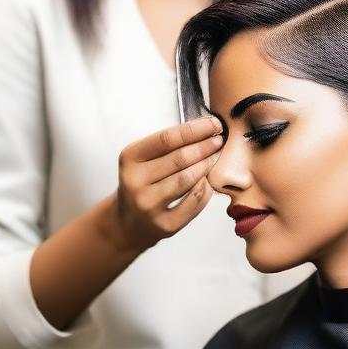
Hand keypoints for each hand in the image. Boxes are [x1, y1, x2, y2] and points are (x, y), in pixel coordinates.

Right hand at [109, 115, 223, 252]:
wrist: (128, 222)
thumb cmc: (142, 182)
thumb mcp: (143, 159)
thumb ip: (168, 145)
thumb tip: (206, 128)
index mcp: (129, 158)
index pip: (167, 138)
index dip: (195, 129)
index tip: (214, 123)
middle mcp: (135, 182)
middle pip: (180, 158)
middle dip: (205, 145)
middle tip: (219, 139)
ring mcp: (149, 205)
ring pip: (187, 179)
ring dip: (207, 164)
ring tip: (216, 155)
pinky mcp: (164, 225)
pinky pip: (194, 202)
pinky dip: (205, 188)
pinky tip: (208, 180)